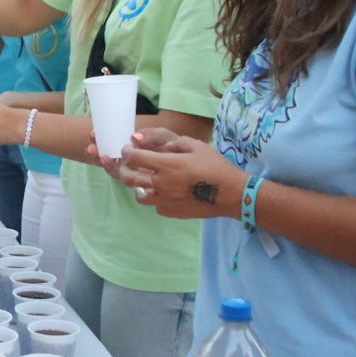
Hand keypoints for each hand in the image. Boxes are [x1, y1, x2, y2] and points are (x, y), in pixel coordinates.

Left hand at [113, 131, 246, 218]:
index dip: (127, 152)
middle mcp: (160, 184)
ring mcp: (164, 201)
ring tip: (145, 181)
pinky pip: (155, 205)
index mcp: (165, 165)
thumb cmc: (215, 167)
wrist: (231, 194)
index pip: (134, 158)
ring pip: (138, 195)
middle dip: (124, 169)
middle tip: (128, 165)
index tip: (128, 149)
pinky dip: (155, 198)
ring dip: (138, 186)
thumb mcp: (197, 146)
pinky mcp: (171, 212)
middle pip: (129, 178)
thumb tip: (162, 146)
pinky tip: (163, 193)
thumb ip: (176, 143)